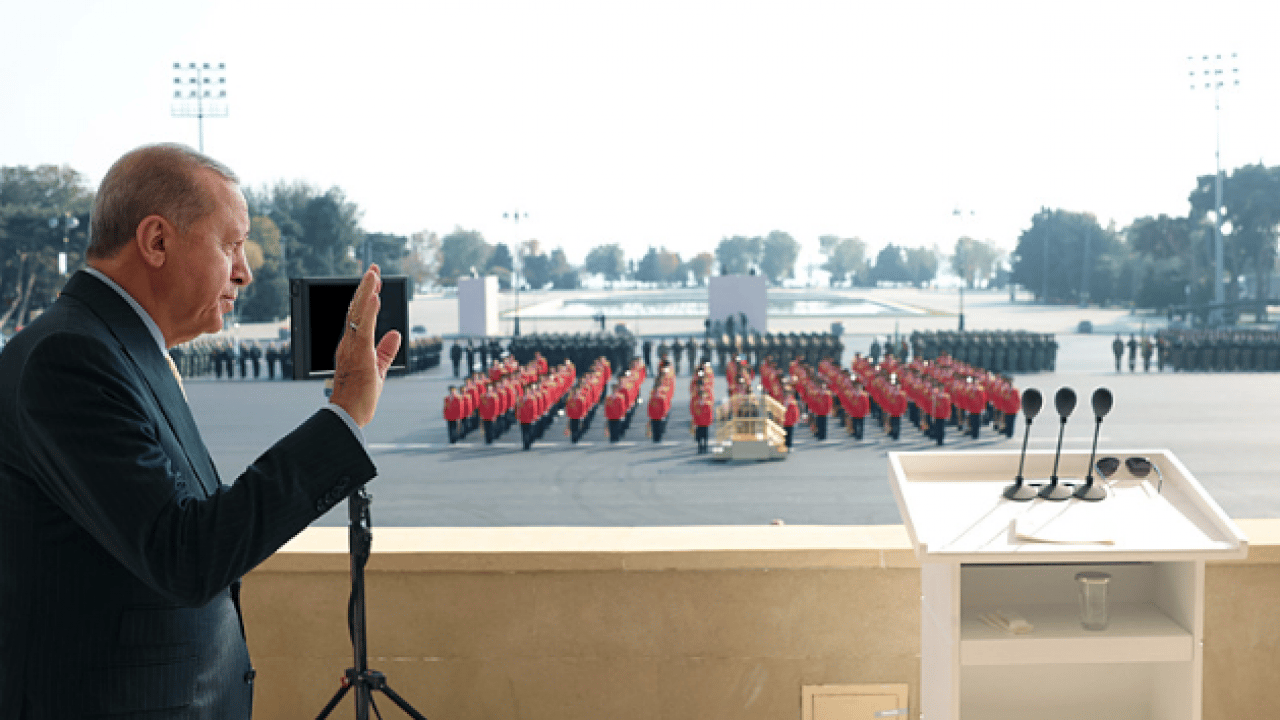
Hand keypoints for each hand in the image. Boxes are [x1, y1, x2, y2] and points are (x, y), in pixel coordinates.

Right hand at [329, 264, 401, 426]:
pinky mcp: (358, 355)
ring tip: (374, 275)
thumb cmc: (359, 397)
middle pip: (356, 309)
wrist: (347, 416)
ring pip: (358, 315)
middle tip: (374, 268)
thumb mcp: (378, 370)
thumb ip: (386, 351)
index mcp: (353, 345)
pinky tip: (376, 298)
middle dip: (366, 287)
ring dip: (367, 293)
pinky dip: (370, 313)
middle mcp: (349, 343)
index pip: (359, 315)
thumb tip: (396, 333)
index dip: (367, 296)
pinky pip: (364, 330)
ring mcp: (352, 348)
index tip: (375, 280)